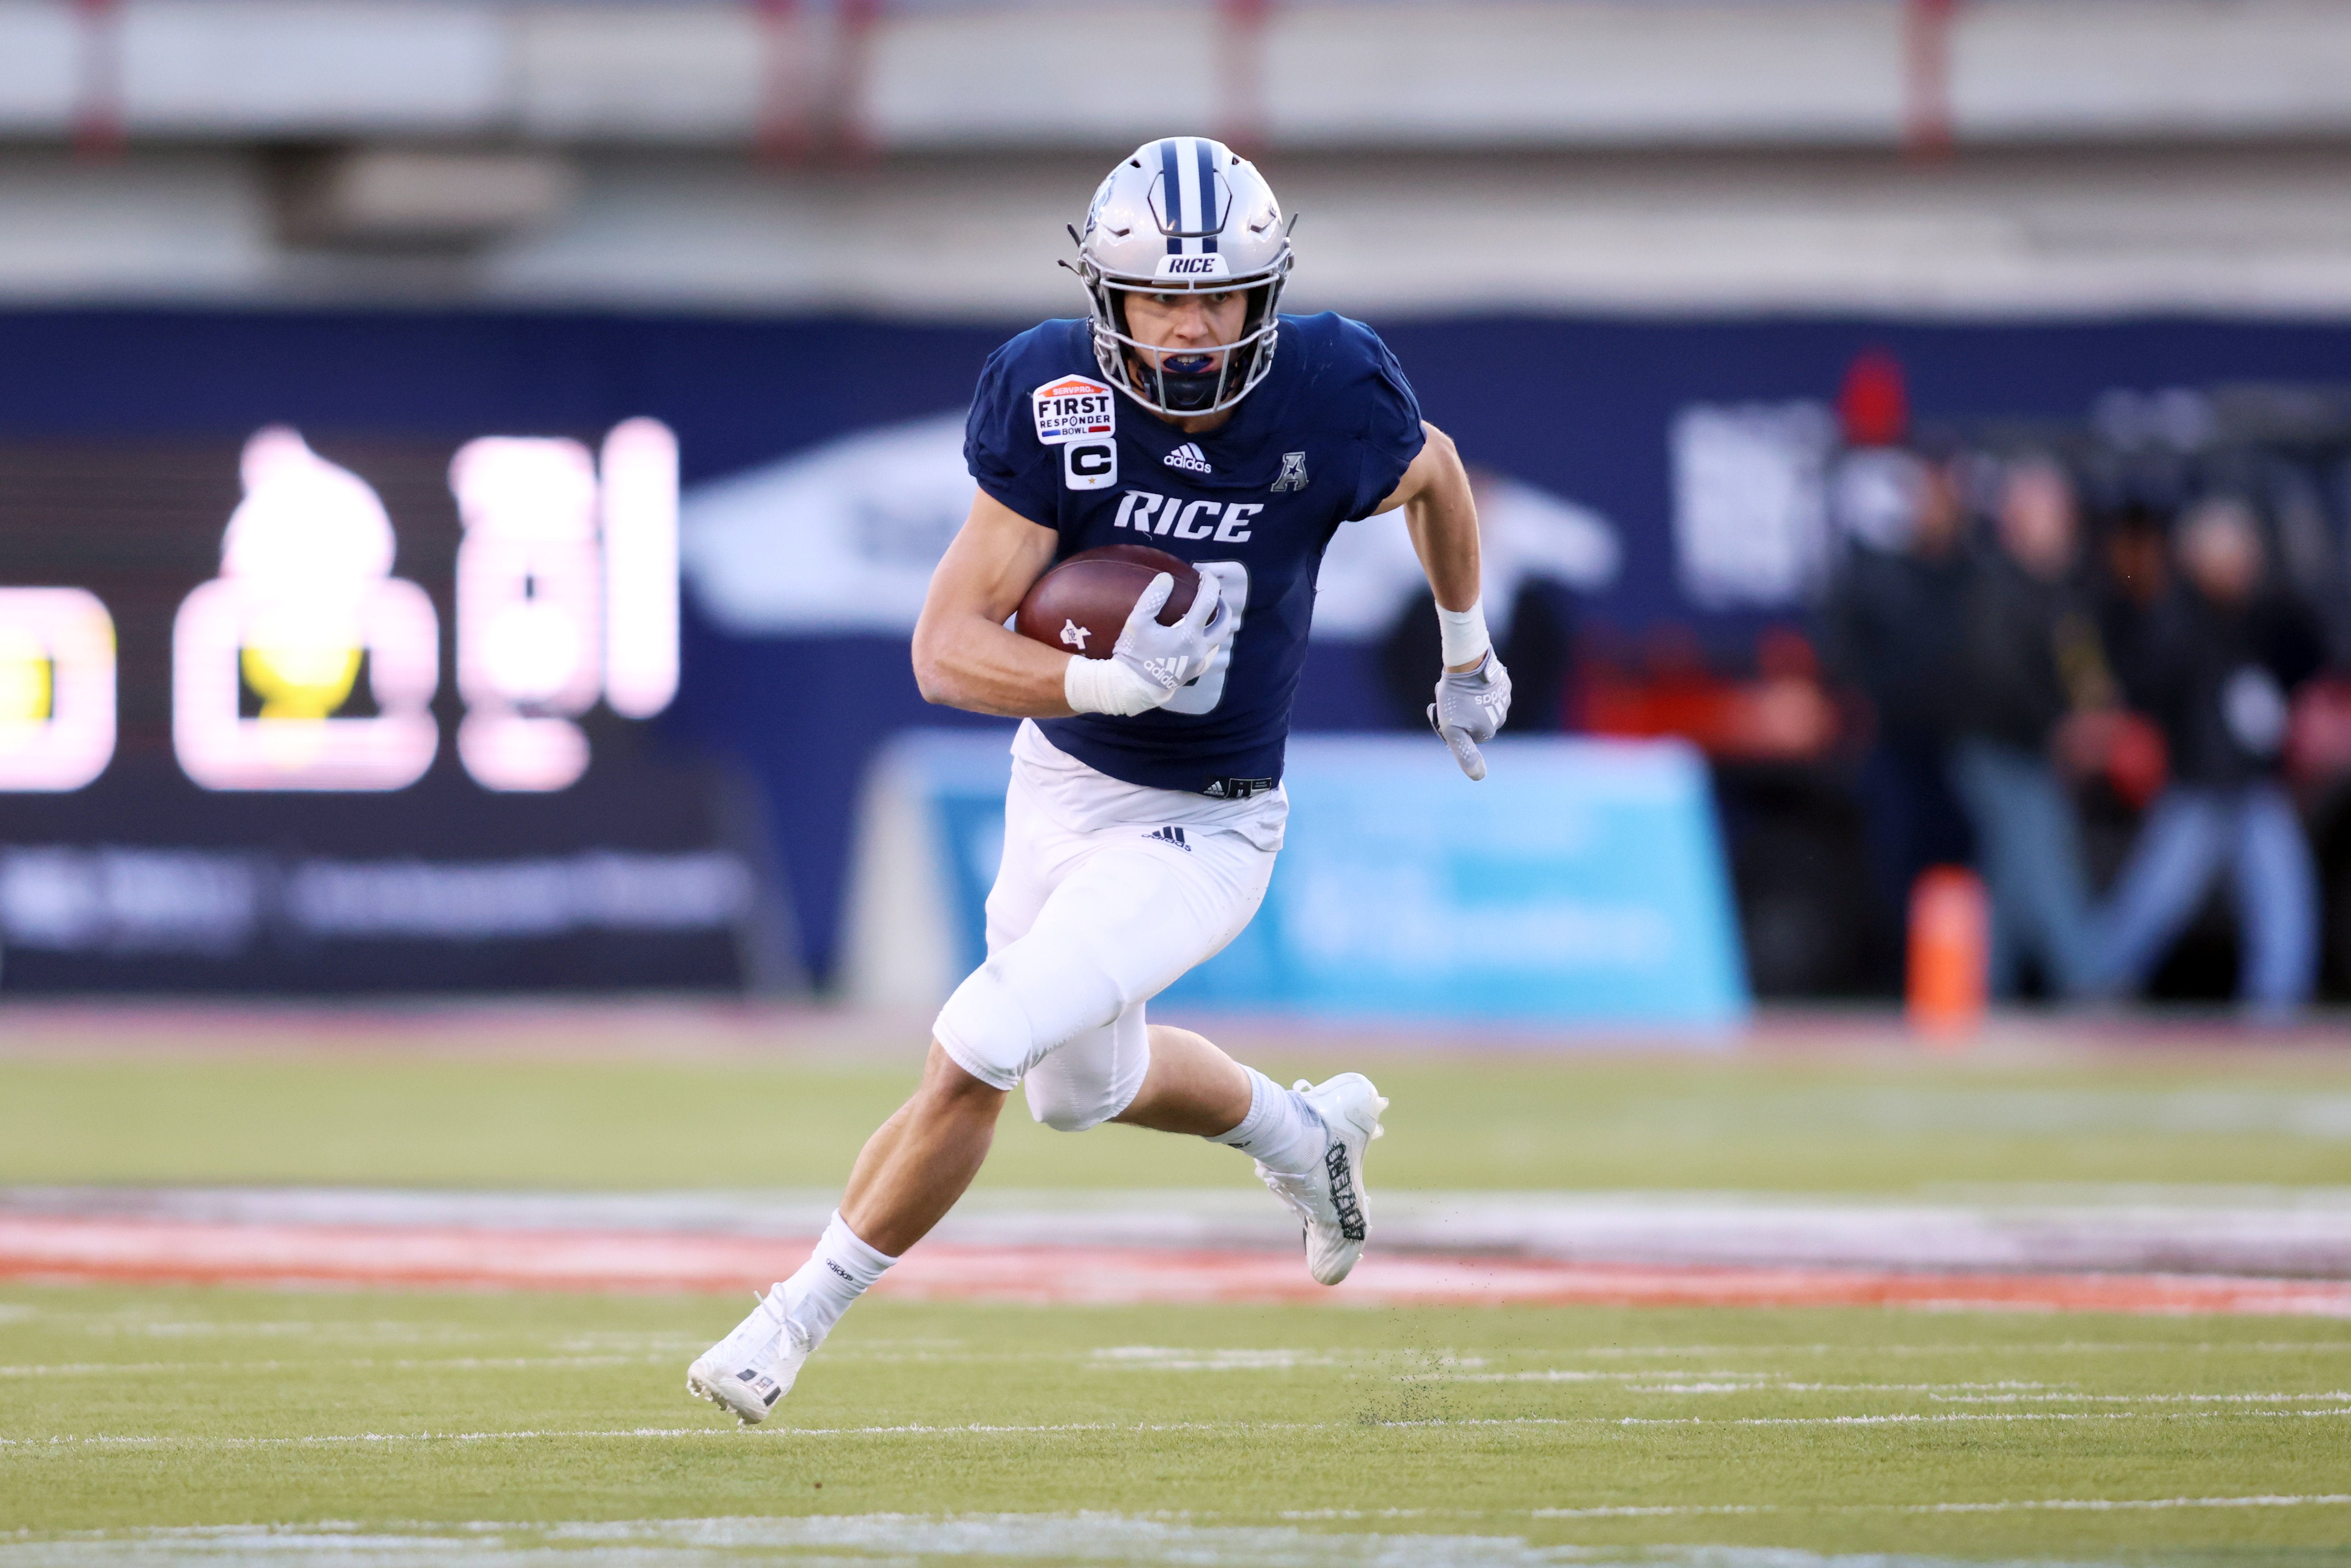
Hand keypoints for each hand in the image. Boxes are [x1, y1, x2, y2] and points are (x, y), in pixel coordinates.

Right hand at [1064, 572, 1232, 716]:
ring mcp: (1199, 663)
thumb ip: (1153, 597)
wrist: (1132, 688)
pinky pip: (1209, 652)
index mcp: (1189, 635)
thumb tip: (1167, 578)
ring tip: (1203, 613)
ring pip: (1218, 640)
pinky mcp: (1194, 672)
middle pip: (1224, 623)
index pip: (1208, 602)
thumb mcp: (1137, 622)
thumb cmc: (1133, 654)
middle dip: (1222, 605)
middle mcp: (1200, 650)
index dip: (1210, 584)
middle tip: (1212, 594)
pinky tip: (1195, 635)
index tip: (1205, 574)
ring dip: (1215, 623)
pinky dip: (1207, 639)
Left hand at [1427, 652, 1511, 779]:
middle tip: (1450, 701)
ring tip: (1459, 689)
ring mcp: (1504, 699)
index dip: (1454, 726)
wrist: (1468, 662)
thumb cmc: (1455, 697)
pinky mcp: (1503, 683)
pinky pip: (1488, 689)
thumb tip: (1479, 777)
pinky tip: (1469, 679)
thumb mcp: (1452, 729)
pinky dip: (1478, 687)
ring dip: (1470, 699)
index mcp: (1488, 731)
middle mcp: (1501, 718)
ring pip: (1482, 705)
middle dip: (1463, 713)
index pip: (1467, 735)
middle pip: (1476, 721)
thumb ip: (1464, 754)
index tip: (1448, 715)